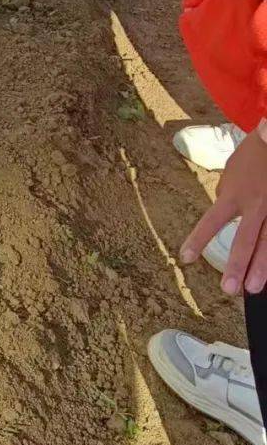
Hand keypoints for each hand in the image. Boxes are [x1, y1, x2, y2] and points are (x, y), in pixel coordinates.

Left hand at [181, 129, 266, 294]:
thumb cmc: (253, 155)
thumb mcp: (231, 172)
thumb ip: (227, 194)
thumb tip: (224, 210)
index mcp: (235, 195)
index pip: (212, 221)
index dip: (199, 240)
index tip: (185, 258)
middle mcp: (255, 205)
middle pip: (245, 240)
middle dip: (237, 266)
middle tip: (229, 289)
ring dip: (261, 268)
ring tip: (254, 289)